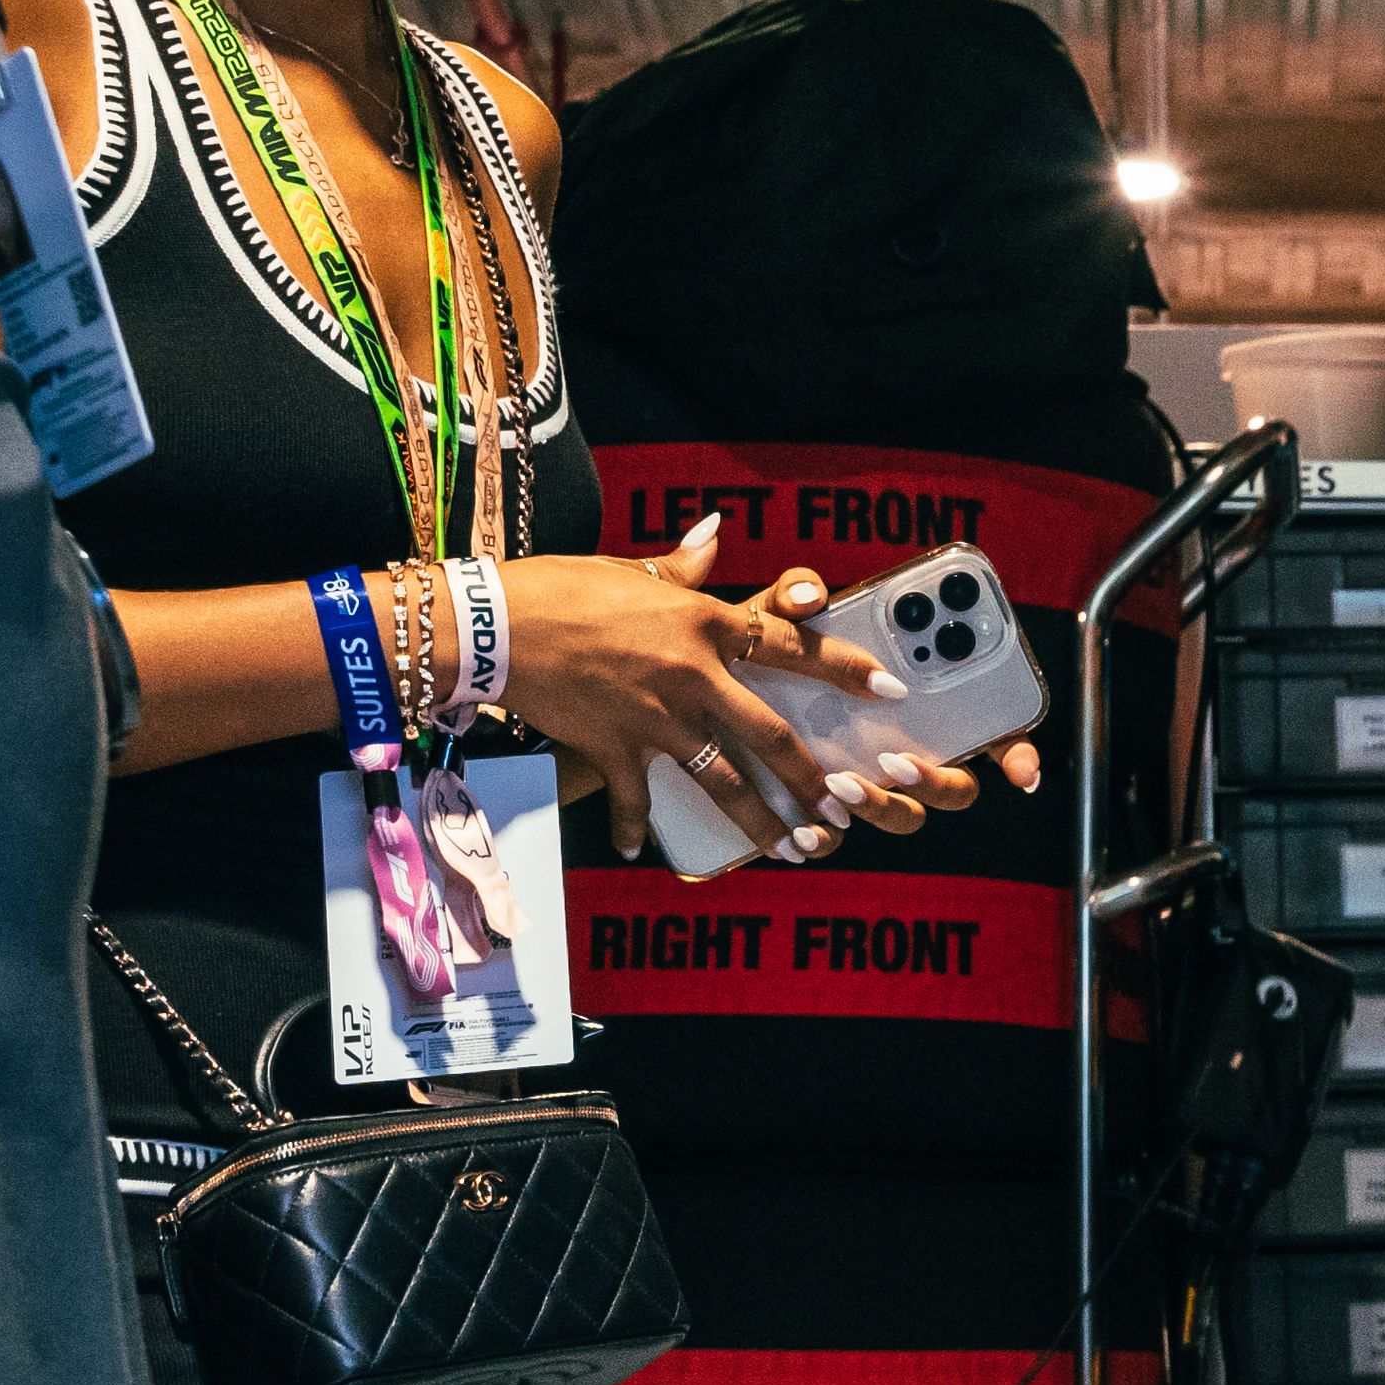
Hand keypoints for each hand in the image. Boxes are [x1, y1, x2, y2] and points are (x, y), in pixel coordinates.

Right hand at [495, 517, 1011, 863]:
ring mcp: (656, 718)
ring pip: (724, 780)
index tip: (888, 688)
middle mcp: (693, 676)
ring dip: (761, 820)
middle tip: (847, 806)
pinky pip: (636, 798)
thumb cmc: (560, 587)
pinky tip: (639, 850)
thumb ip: (681, 565)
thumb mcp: (629, 569)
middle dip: (813, 777)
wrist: (495, 625)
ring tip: (792, 849)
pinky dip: (634, 826)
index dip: (844, 667)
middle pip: (770, 735)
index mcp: (704, 622)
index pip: (791, 646)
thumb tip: (715, 533)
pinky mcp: (615, 747)